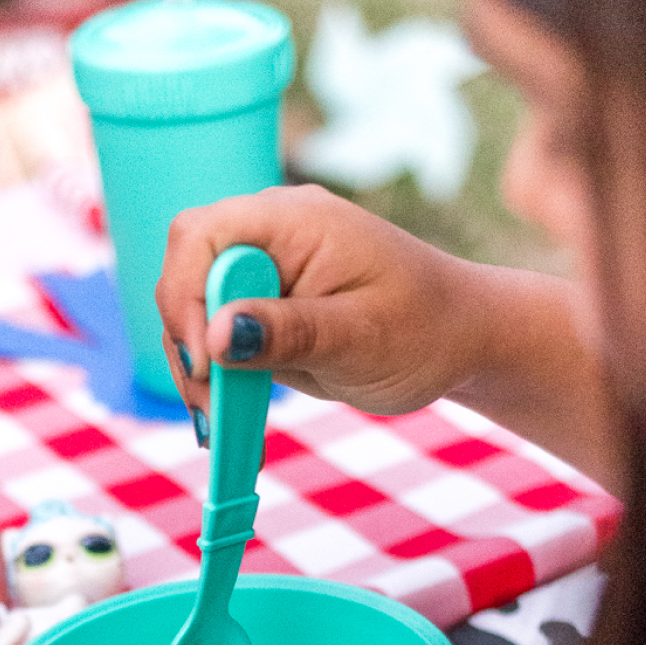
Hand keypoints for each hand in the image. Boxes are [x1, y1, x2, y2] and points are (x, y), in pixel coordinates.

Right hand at [156, 184, 497, 426]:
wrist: (459, 340)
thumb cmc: (425, 329)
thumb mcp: (360, 337)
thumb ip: (289, 331)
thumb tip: (220, 333)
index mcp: (293, 220)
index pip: (200, 236)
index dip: (187, 296)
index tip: (207, 360)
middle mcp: (269, 234)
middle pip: (185, 273)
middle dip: (187, 340)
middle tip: (211, 406)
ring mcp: (263, 270)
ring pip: (194, 310)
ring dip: (198, 367)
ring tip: (223, 424)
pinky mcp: (262, 306)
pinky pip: (216, 335)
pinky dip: (216, 376)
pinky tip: (231, 418)